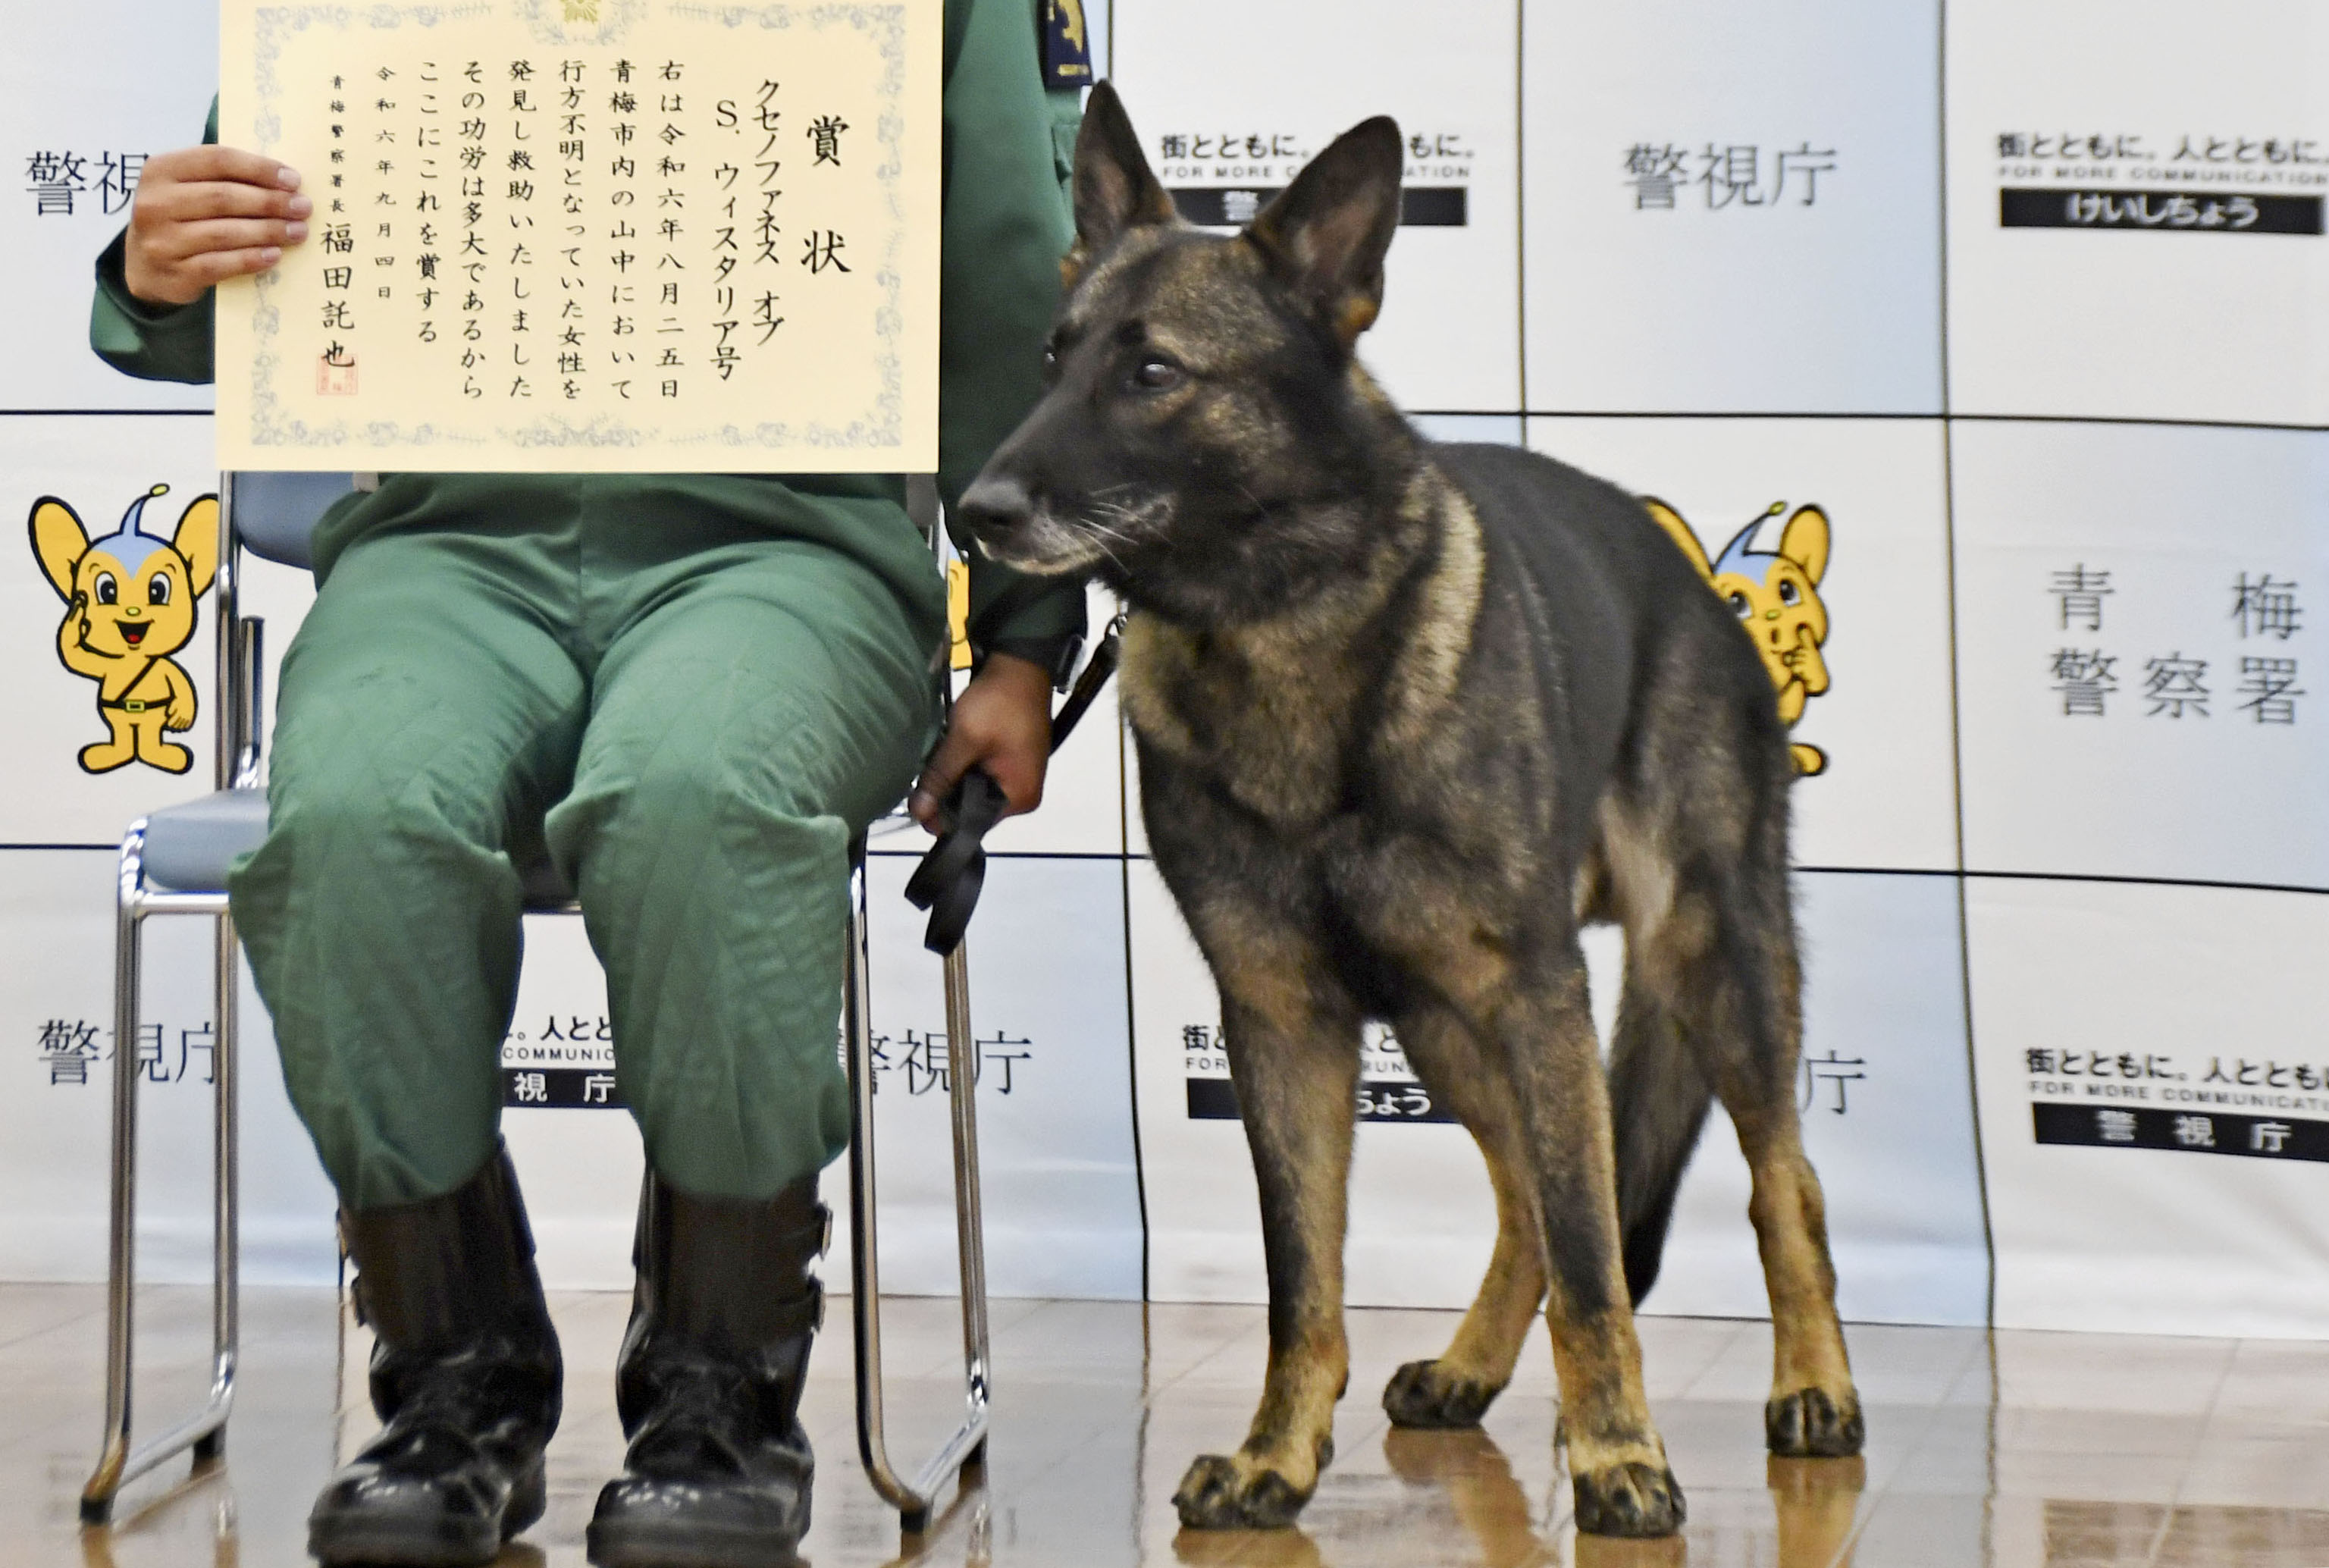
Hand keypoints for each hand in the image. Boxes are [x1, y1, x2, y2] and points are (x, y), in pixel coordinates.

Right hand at [123, 146, 309, 306]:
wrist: (145, 268)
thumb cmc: (178, 220)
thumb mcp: (186, 189)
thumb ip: (222, 179)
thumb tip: (283, 181)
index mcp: (160, 171)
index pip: (216, 160)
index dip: (259, 168)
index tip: (293, 179)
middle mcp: (155, 203)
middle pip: (223, 197)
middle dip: (270, 202)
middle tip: (303, 207)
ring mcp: (162, 240)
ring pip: (225, 232)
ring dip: (268, 231)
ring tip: (298, 231)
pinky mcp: (175, 273)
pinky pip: (221, 265)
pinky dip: (251, 259)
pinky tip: (275, 255)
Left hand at [909, 652, 1053, 829]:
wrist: (1021, 662)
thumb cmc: (999, 703)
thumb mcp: (965, 740)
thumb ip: (941, 778)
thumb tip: (918, 813)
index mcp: (1019, 797)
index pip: (973, 822)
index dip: (942, 816)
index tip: (914, 804)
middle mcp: (1022, 794)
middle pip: (974, 806)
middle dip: (946, 793)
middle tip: (920, 779)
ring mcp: (1018, 776)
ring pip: (974, 788)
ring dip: (953, 777)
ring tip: (932, 763)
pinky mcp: (1010, 759)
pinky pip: (980, 773)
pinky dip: (963, 764)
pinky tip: (948, 752)